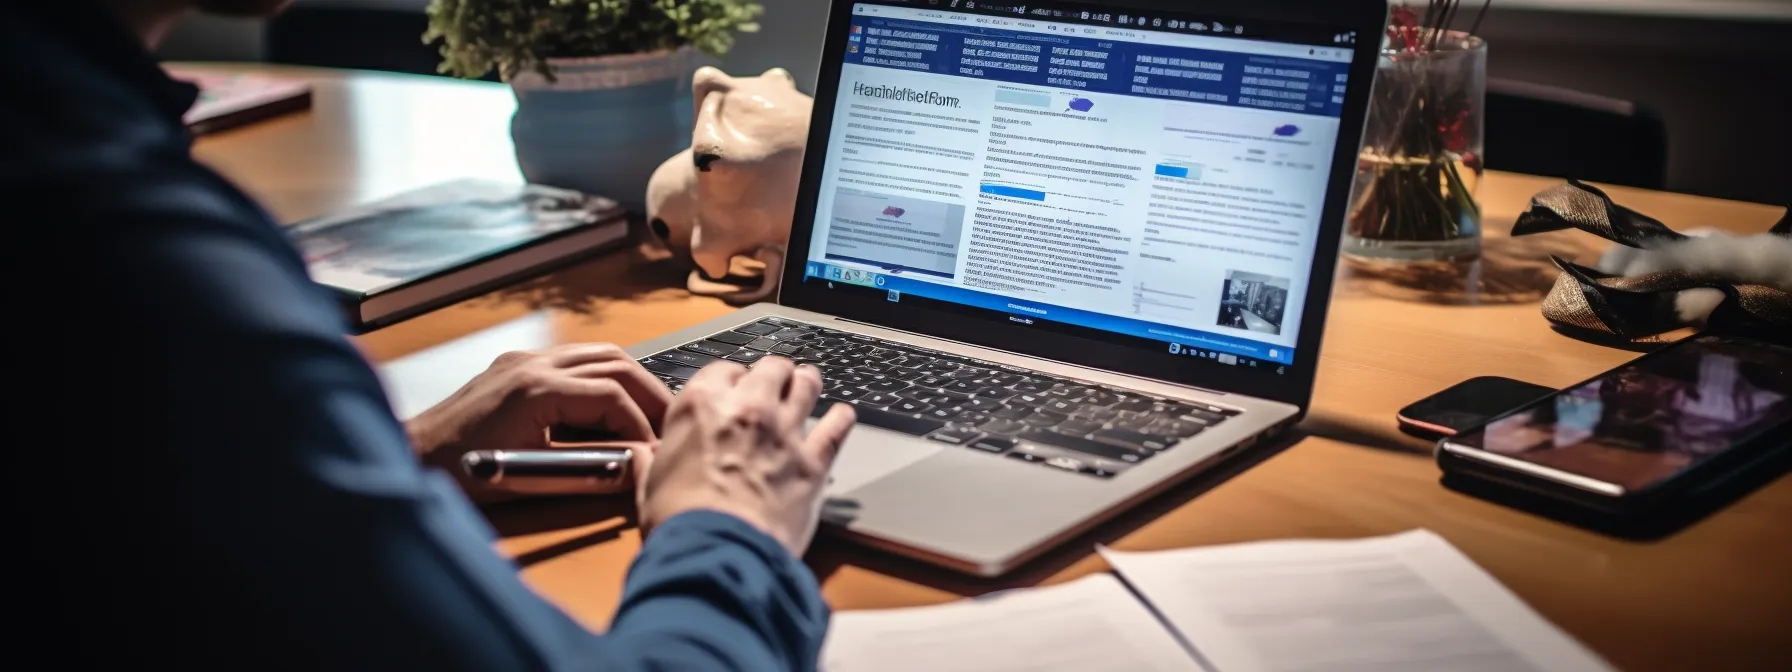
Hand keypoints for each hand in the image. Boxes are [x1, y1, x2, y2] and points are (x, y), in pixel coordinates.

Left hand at [405, 343, 670, 502]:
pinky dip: (602, 376)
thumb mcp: (533, 477)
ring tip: (648, 411)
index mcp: (536, 389)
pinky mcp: (515, 366)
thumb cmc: (461, 472)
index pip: (612, 394)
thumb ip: (591, 470)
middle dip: (648, 393)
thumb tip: (639, 467)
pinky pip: (573, 358)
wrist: (410, 458)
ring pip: (596, 353)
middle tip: (669, 422)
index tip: (654, 450)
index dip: (641, 424)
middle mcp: (532, 364)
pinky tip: (610, 402)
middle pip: (614, 362)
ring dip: (630, 379)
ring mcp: (523, 360)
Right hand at [635, 358, 855, 556]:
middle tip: (774, 383)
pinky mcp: (813, 462)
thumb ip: (650, 462)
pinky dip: (841, 419)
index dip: (730, 381)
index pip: (723, 370)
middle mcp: (747, 408)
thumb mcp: (650, 484)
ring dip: (807, 383)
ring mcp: (784, 432)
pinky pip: (836, 427)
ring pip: (807, 386)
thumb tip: (639, 457)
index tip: (732, 390)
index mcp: (702, 404)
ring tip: (808, 384)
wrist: (717, 552)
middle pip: (771, 368)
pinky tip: (843, 415)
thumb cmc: (679, 521)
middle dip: (772, 375)